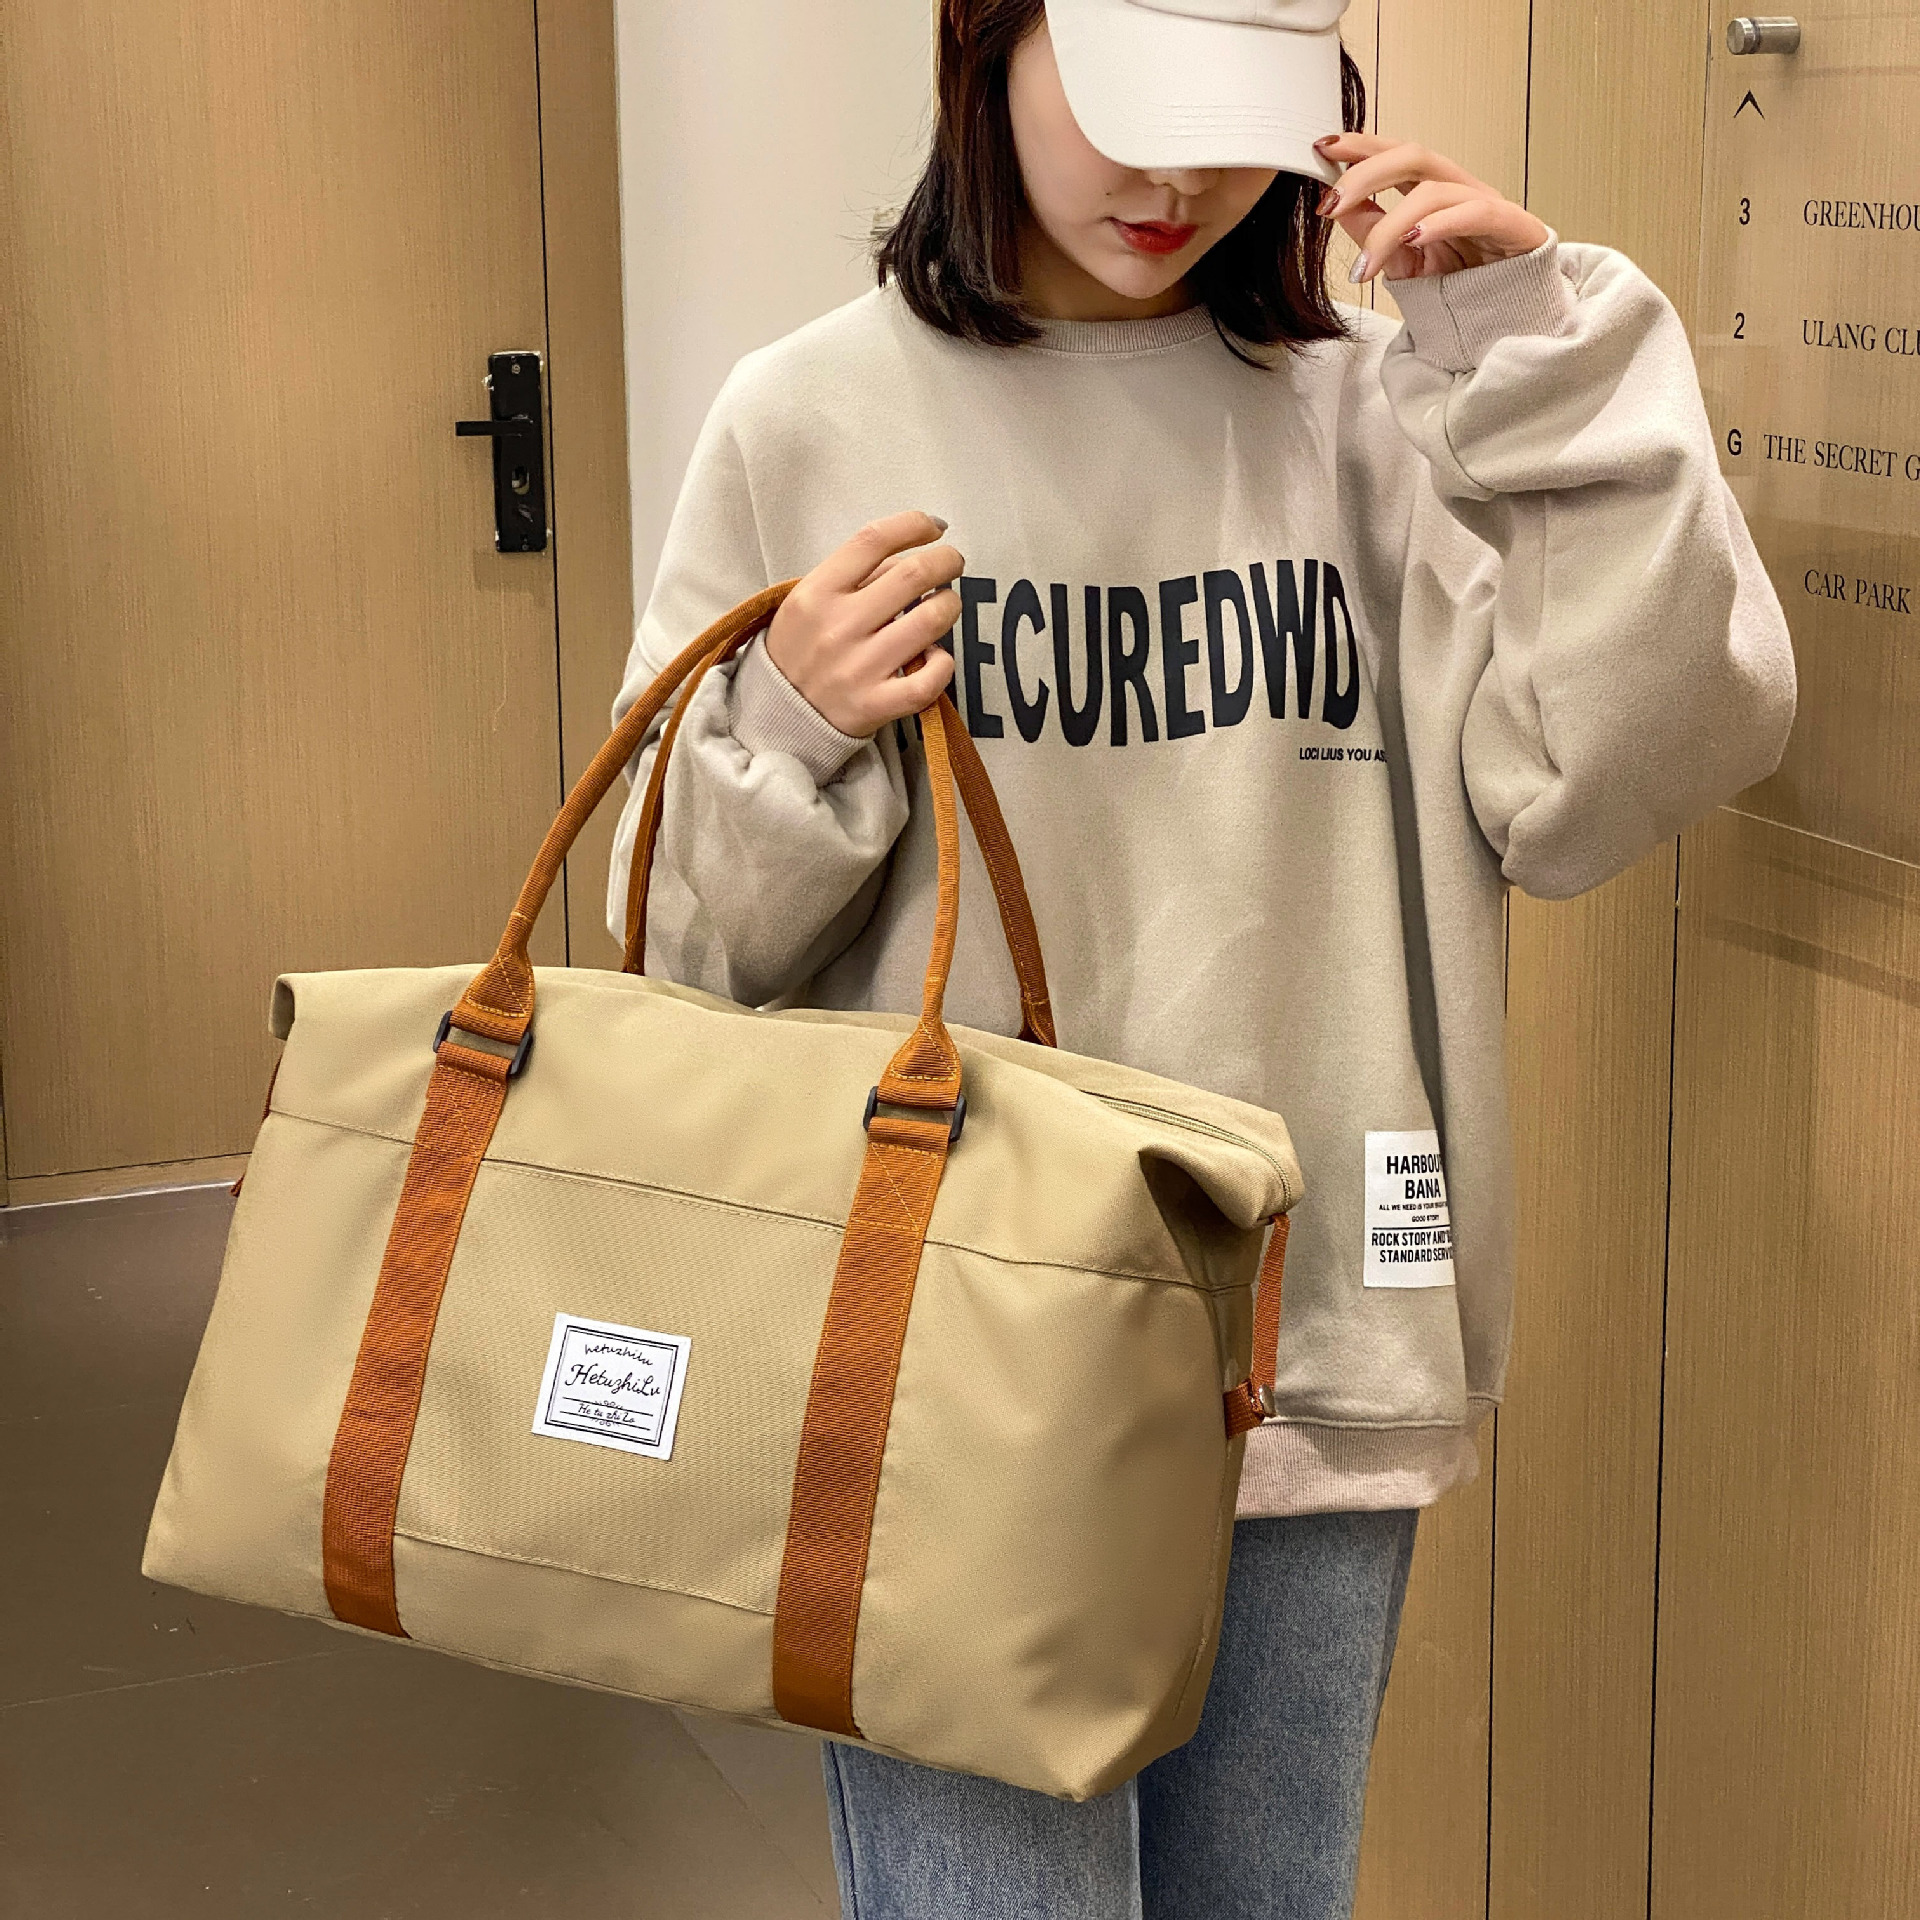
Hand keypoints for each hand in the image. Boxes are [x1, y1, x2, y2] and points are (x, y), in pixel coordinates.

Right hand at [763, 510, 962, 738]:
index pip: (872, 540)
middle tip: (952, 563)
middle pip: (912, 575)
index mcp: (816, 593)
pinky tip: (935, 656)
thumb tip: (910, 552)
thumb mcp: (809, 601)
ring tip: (945, 606)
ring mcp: (858, 668)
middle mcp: (838, 626)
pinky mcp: (875, 704)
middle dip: (947, 561)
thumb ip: (856, 575)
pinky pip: (929, 680)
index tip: (933, 527)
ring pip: (930, 621)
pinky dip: (943, 663)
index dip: (913, 525)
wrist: (778, 714)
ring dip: (950, 606)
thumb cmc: (801, 648)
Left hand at [1311, 133, 1548, 283]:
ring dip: (1390, 226)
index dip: (1361, 147)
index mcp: (1433, 191)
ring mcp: (1485, 204)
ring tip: (1365, 265)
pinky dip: (1441, 223)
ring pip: (1434, 191)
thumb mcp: (1404, 264)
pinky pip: (1474, 213)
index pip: (1395, 155)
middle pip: (1414, 157)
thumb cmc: (1460, 288)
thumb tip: (1338, 208)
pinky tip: (1414, 240)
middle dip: (1366, 175)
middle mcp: (1458, 189)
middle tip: (1330, 205)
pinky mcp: (1511, 226)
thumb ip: (1374, 235)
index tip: (1321, 149)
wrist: (1508, 319)